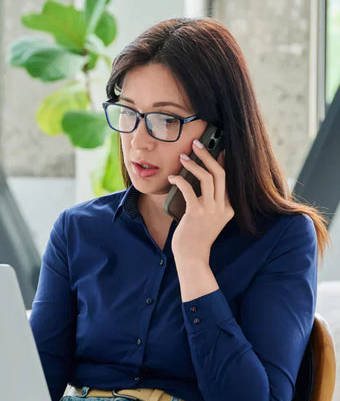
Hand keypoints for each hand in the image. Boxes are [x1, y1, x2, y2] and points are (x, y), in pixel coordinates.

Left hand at [167, 139, 233, 265]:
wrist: (192, 257)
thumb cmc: (196, 236)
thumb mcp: (209, 218)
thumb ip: (210, 201)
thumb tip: (199, 179)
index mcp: (228, 207)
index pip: (228, 178)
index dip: (222, 161)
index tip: (218, 148)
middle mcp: (222, 207)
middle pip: (219, 173)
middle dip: (208, 155)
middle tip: (196, 144)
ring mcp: (210, 210)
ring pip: (207, 178)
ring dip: (193, 164)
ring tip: (183, 157)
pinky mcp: (196, 213)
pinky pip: (188, 189)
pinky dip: (179, 180)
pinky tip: (172, 178)